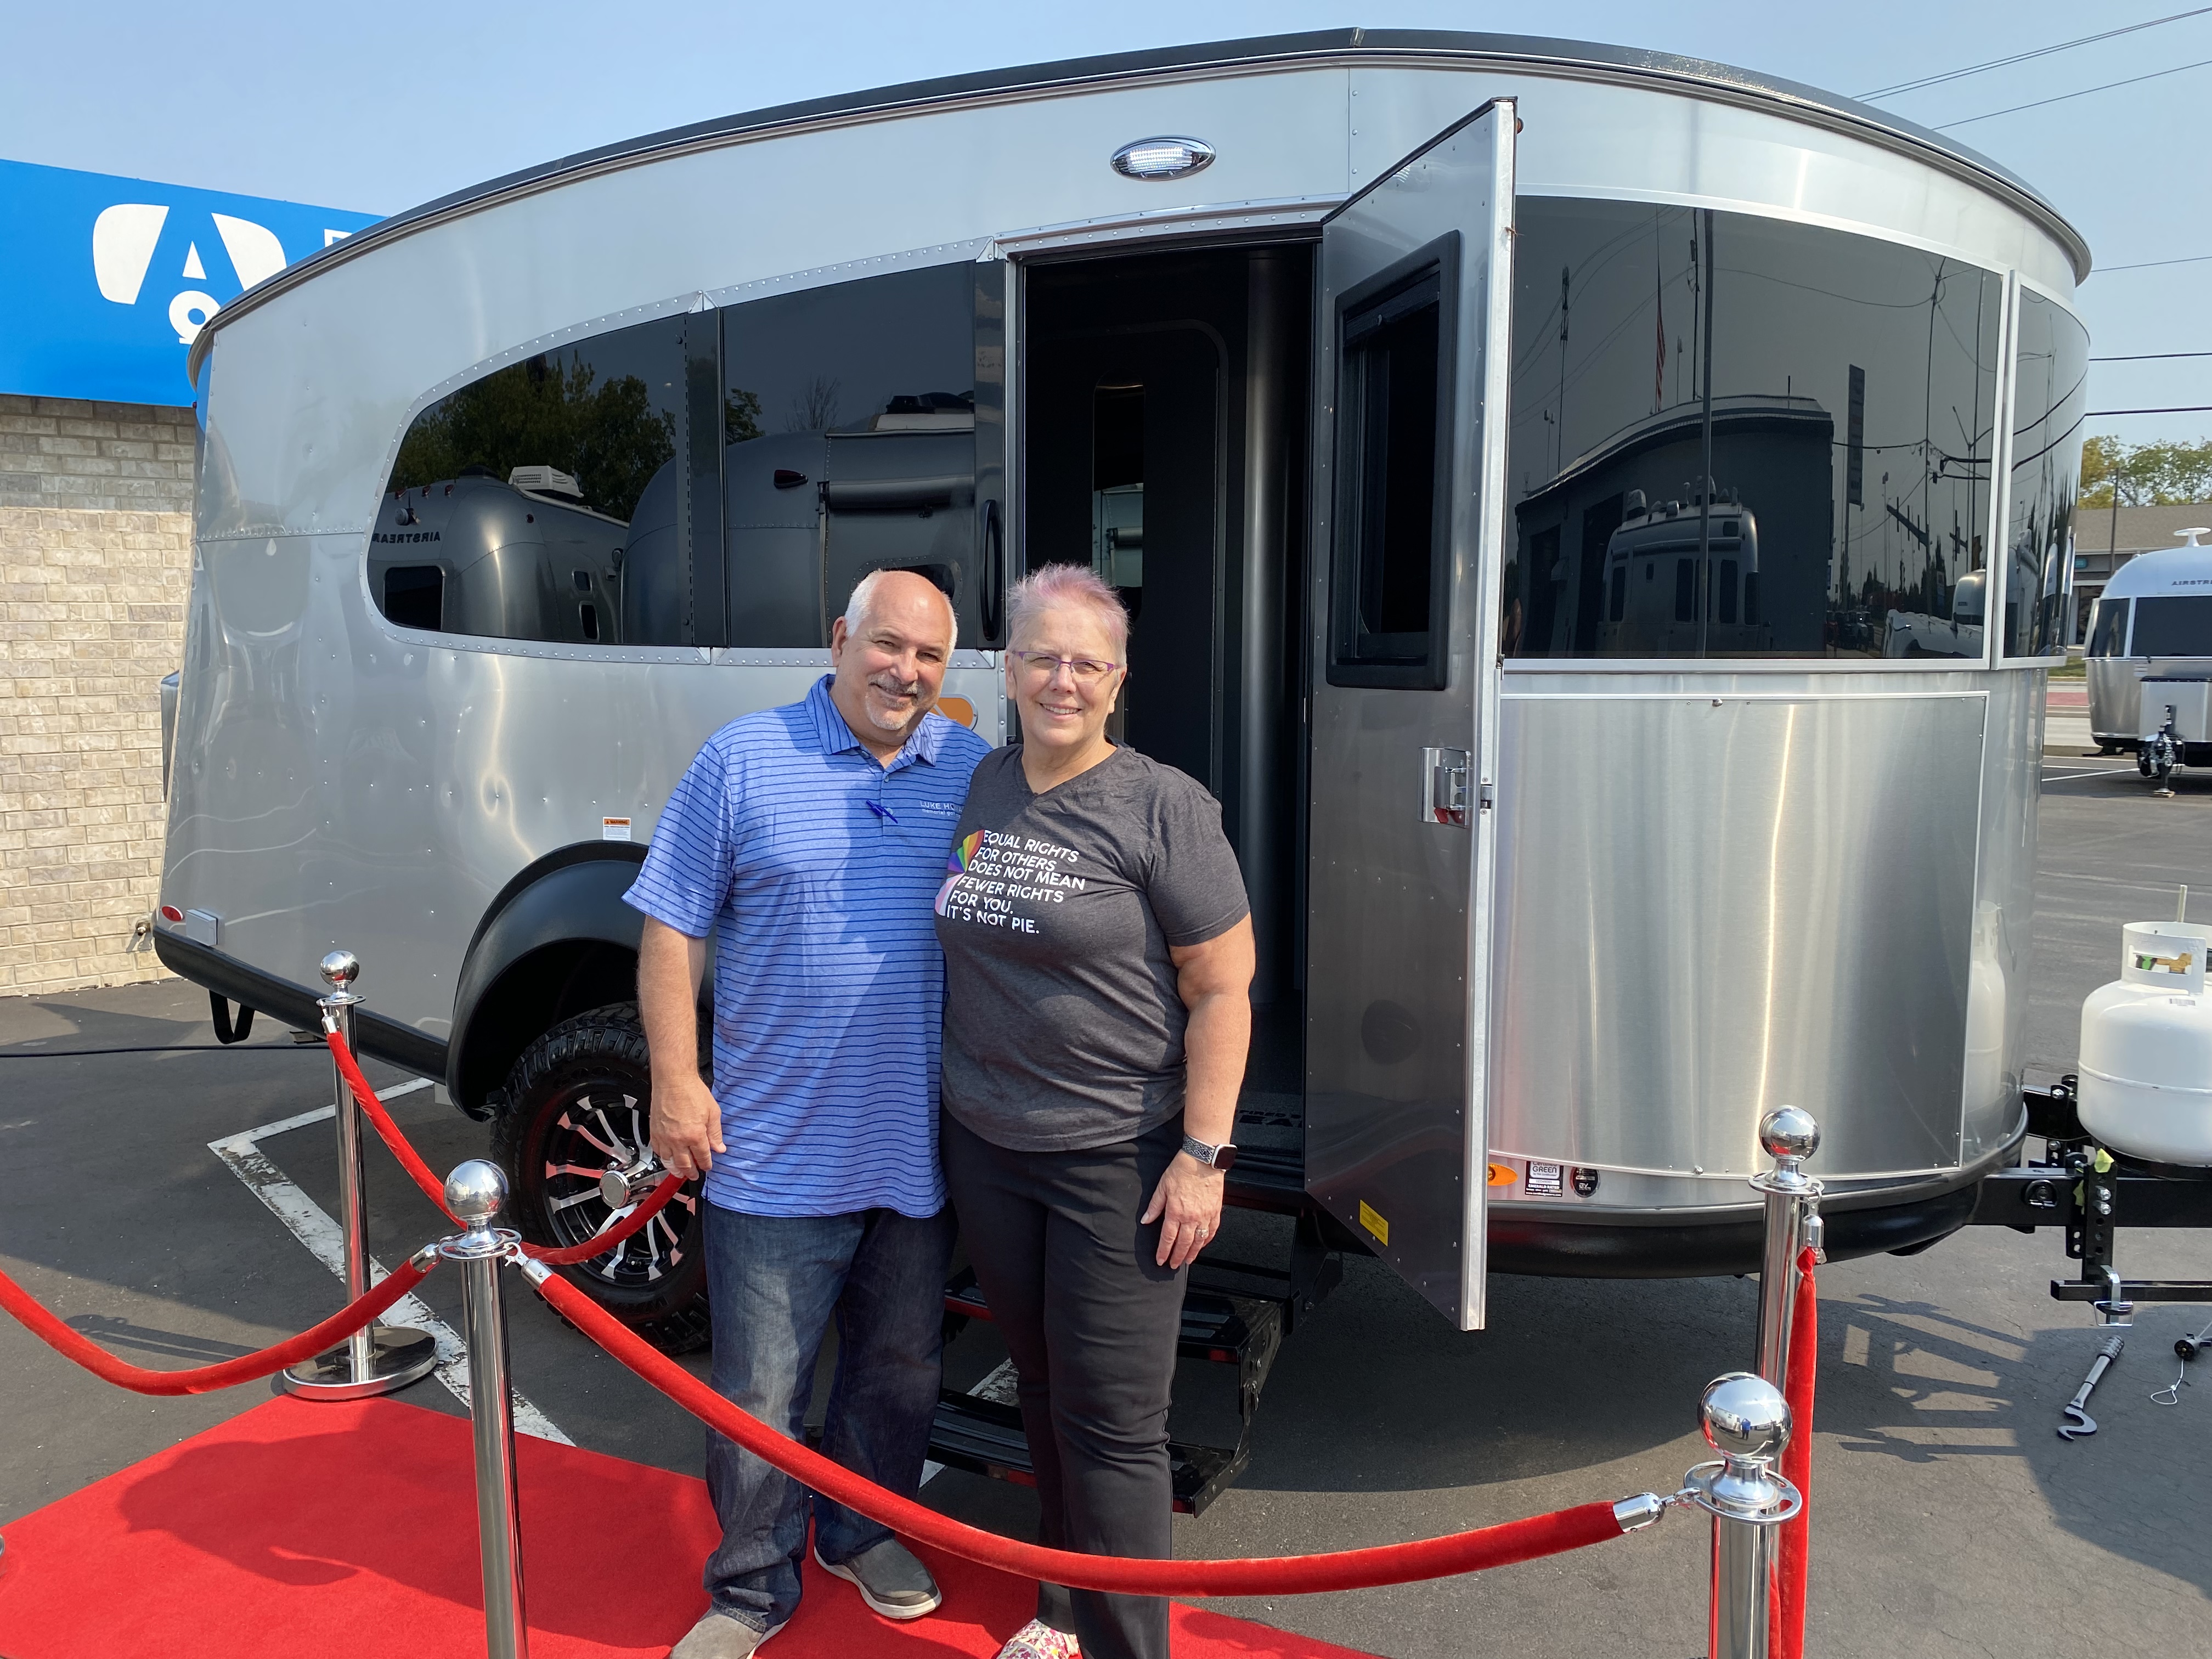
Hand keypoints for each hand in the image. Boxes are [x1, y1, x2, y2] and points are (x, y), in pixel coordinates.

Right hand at [651, 1071, 723, 1180]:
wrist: (673, 1080)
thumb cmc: (692, 1092)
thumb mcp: (713, 1112)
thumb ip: (716, 1133)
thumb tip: (719, 1147)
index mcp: (695, 1136)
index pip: (702, 1157)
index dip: (706, 1164)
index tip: (707, 1166)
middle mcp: (678, 1139)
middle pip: (684, 1164)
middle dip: (690, 1172)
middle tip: (693, 1175)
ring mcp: (664, 1137)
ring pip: (668, 1161)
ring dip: (675, 1169)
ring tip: (680, 1172)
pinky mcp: (654, 1132)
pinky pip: (657, 1150)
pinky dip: (662, 1157)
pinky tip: (667, 1157)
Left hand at [1141, 1152, 1224, 1269]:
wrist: (1203, 1160)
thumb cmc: (1182, 1170)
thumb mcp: (1162, 1187)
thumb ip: (1154, 1206)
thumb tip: (1145, 1221)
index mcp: (1175, 1211)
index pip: (1168, 1238)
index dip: (1163, 1251)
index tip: (1161, 1260)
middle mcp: (1191, 1217)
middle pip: (1184, 1243)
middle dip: (1178, 1257)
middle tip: (1174, 1265)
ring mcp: (1205, 1215)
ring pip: (1199, 1241)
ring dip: (1193, 1253)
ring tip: (1188, 1261)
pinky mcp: (1215, 1211)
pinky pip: (1212, 1231)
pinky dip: (1207, 1241)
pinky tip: (1202, 1245)